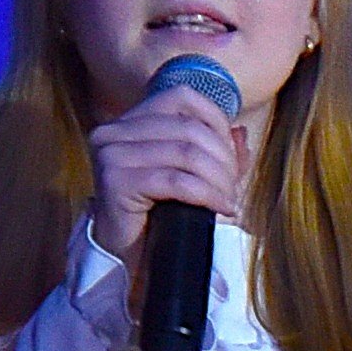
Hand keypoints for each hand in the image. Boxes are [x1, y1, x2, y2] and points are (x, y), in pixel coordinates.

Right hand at [84, 76, 253, 268]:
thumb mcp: (191, 174)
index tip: (231, 156)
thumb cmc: (159, 211)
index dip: (217, 122)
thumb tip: (240, 132)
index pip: (182, 97)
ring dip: (219, 180)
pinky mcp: (116, 181)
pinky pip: (177, 181)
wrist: (127, 253)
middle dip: (223, 159)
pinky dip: (208, 195)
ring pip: (187, 154)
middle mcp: (114, 131)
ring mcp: (111, 154)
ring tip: (228, 200)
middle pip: (189, 128)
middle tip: (234, 187)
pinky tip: (222, 208)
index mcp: (129, 120)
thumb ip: (214, 149)